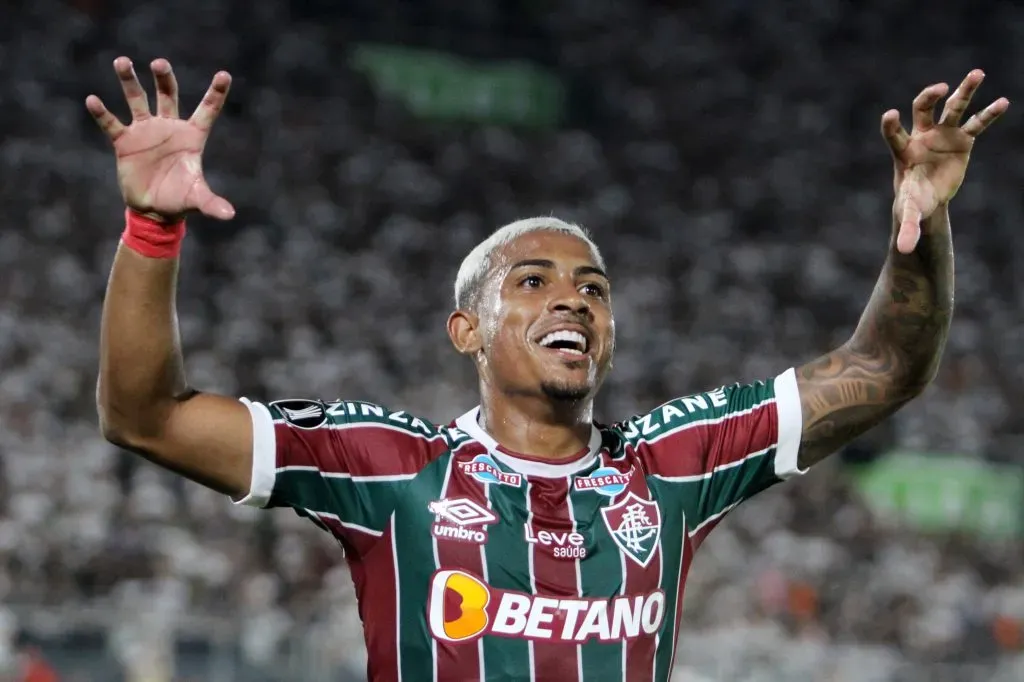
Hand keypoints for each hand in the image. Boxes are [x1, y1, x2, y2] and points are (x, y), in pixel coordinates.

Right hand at [86, 57, 235, 221]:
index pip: (207, 110)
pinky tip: (93, 100)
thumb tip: (229, 215)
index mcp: (191, 137)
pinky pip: (112, 123)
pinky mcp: (125, 142)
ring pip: (137, 100)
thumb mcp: (197, 200)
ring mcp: (146, 132)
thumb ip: (212, 203)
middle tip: (159, 63)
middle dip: (164, 78)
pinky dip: (102, 113)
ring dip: (129, 81)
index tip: (225, 75)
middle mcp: (169, 128)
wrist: (153, 210)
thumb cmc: (179, 201)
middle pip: (167, 95)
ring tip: (122, 61)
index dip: (216, 93)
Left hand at [881, 69, 1008, 253]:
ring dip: (965, 91)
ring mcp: (943, 134)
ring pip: (953, 108)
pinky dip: (989, 114)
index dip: (891, 125)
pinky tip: (1004, 102)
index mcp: (903, 151)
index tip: (890, 114)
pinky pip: (977, 124)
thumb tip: (904, 251)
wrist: (928, 195)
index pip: (894, 133)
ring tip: (977, 73)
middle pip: (923, 109)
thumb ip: (907, 228)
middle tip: (940, 89)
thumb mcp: (910, 213)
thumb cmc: (913, 200)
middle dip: (929, 97)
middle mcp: (922, 136)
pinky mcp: (962, 139)